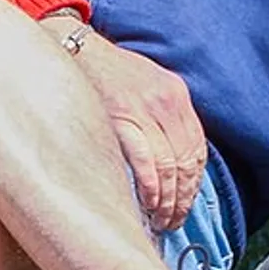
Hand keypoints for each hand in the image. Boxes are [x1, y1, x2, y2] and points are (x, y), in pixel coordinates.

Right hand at [59, 18, 208, 230]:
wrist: (71, 47)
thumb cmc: (103, 72)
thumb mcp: (145, 84)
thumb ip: (160, 117)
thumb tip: (168, 164)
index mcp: (176, 94)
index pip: (197, 149)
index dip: (193, 185)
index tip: (185, 206)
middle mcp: (166, 101)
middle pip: (187, 162)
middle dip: (183, 199)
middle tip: (172, 222)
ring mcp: (145, 109)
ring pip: (170, 167)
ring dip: (168, 201)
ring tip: (159, 220)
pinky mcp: (122, 117)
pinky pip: (146, 161)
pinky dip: (151, 188)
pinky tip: (148, 204)